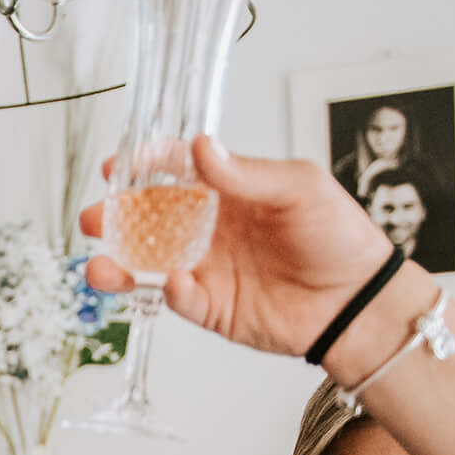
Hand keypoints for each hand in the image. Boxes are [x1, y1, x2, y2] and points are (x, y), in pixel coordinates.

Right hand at [76, 138, 395, 360]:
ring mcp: (208, 268)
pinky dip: (170, 292)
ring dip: (121, 264)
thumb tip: (199, 147)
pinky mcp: (212, 307)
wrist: (359, 300)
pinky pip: (178, 299)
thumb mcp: (300, 187)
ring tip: (101, 267)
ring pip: (149, 264)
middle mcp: (211, 228)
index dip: (145, 165)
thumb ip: (246, 172)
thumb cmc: (338, 236)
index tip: (121, 165)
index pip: (176, 171)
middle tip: (96, 218)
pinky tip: (177, 283)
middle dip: (116, 219)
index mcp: (229, 191)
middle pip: (148, 220)